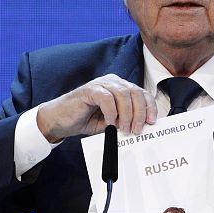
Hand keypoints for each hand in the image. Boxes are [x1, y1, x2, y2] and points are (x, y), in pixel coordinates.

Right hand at [36, 74, 156, 142]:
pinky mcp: (89, 89)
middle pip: (135, 92)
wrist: (61, 120)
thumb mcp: (112, 123)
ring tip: (124, 128)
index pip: (141, 93)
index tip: (152, 122)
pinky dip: (111, 111)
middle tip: (136, 130)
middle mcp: (113, 82)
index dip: (149, 107)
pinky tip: (110, 123)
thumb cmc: (86, 120)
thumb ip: (126, 121)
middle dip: (139, 113)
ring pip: (123, 94)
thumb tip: (143, 127)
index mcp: (121, 88)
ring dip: (127, 114)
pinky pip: (106, 97)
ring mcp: (101, 84)